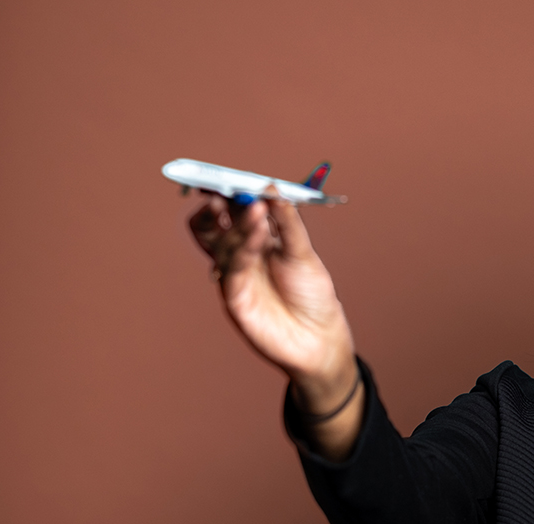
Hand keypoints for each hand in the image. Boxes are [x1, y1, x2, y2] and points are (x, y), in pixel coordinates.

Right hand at [189, 193, 357, 412]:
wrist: (318, 338)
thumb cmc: (312, 295)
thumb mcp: (303, 252)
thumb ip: (287, 222)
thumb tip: (271, 188)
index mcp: (256, 239)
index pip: (233, 209)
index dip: (227, 192)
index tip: (227, 175)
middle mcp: (240, 254)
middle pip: (215, 222)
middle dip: (218, 203)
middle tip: (228, 187)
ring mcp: (235, 274)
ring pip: (220, 239)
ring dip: (237, 220)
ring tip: (255, 206)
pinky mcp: (234, 295)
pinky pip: (233, 264)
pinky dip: (245, 243)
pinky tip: (259, 229)